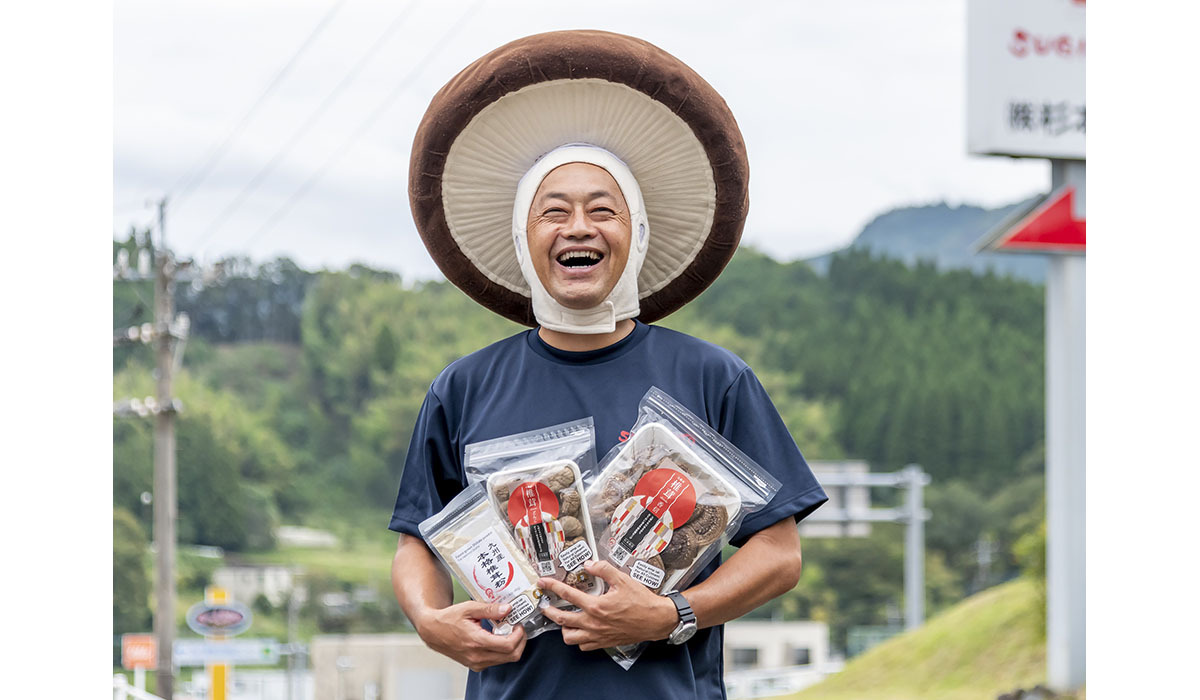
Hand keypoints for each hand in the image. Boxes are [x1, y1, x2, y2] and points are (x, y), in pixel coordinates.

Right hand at [414, 600, 527, 671]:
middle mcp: (477, 656)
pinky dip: (502, 651)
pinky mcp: (475, 665)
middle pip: (511, 656)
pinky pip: (496, 661)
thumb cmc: (448, 619)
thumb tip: (507, 609)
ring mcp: (476, 663)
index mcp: (476, 641)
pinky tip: (497, 638)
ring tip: (507, 631)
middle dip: (520, 642)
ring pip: (505, 660)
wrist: (432, 631)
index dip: (519, 635)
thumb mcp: (469, 608)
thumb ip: (490, 609)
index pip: (508, 645)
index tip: (519, 625)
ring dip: (512, 647)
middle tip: (518, 629)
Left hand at [538, 560, 678, 650]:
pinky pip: (583, 646)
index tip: (544, 582)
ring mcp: (597, 635)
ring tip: (563, 620)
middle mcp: (593, 622)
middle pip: (562, 619)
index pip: (567, 594)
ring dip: (563, 628)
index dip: (552, 586)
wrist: (656, 620)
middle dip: (549, 611)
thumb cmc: (641, 601)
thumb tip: (588, 564)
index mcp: (596, 606)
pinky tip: (580, 630)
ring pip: (569, 637)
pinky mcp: (604, 643)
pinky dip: (578, 639)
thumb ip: (603, 569)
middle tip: (545, 605)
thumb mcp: (623, 579)